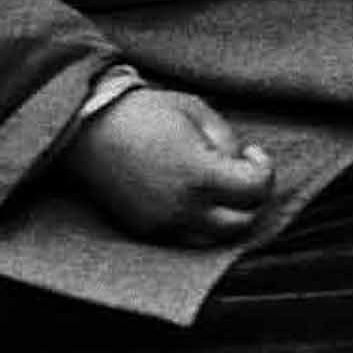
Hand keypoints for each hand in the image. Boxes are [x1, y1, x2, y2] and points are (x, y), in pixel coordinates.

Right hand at [63, 86, 273, 245]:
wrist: (87, 129)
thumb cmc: (144, 112)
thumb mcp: (197, 111)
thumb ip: (227, 141)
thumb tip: (240, 165)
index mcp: (200, 175)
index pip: (256, 189)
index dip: (264, 169)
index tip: (253, 153)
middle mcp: (183, 208)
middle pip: (241, 223)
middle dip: (251, 199)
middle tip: (241, 174)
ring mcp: (162, 224)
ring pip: (213, 240)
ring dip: (226, 218)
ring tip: (218, 189)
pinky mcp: (145, 231)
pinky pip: (185, 240)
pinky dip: (199, 225)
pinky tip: (193, 198)